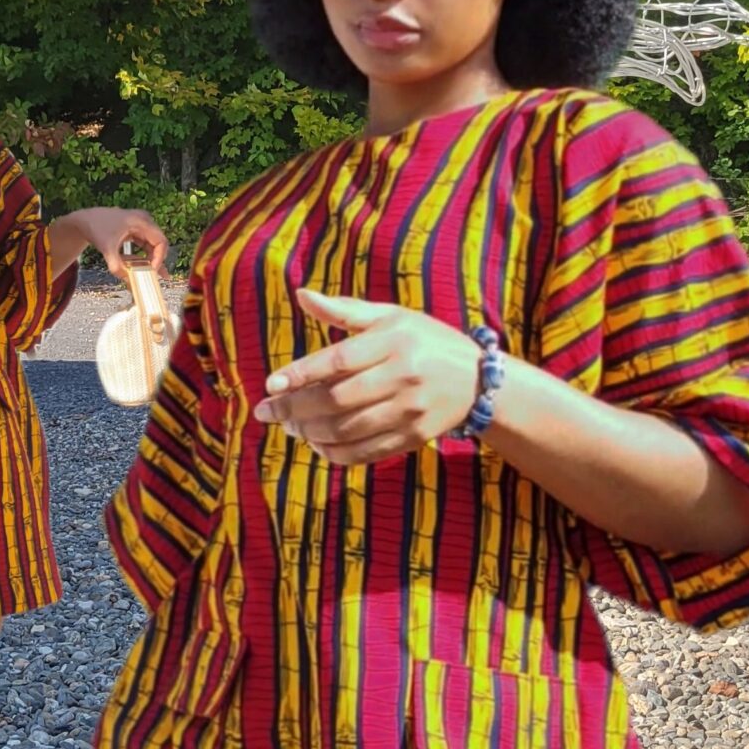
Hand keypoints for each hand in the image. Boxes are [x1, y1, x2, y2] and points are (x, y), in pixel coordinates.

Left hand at [70, 207, 169, 277]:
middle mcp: (144, 220)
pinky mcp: (136, 229)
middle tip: (154, 276)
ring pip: (153, 244)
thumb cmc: (96, 229)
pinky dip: (145, 255)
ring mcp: (141, 224)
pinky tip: (143, 266)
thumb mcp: (106, 248)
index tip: (152, 270)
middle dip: (157, 260)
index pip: (161, 241)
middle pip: (159, 243)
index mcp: (141, 221)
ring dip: (151, 258)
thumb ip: (116, 265)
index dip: (159, 257)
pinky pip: (146, 243)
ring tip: (150, 274)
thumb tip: (126, 279)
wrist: (85, 220)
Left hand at [254, 289, 483, 464]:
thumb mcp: (391, 316)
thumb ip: (345, 310)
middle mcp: (403, 376)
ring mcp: (410, 411)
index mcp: (394, 341)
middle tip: (269, 412)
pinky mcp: (414, 437)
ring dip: (310, 432)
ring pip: (347, 429)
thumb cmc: (426, 341)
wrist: (479, 380)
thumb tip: (302, 295)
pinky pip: (366, 452)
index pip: (338, 361)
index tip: (271, 384)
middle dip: (295, 409)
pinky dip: (335, 453)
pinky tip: (316, 444)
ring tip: (290, 426)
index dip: (300, 374)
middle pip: (337, 399)